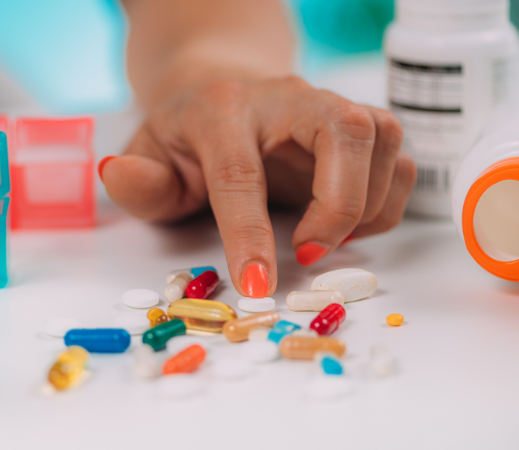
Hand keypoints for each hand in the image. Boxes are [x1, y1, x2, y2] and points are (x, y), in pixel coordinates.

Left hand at [99, 75, 415, 297]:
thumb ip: (140, 179)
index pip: (241, 171)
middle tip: (311, 252)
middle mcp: (286, 98)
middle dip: (340, 202)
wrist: (222, 94)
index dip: (249, 232)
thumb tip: (119, 176)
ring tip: (326, 239)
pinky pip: (400, 158)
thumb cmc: (186, 138)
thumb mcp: (149, 158)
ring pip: (383, 137)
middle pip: (343, 129)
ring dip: (368, 204)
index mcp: (222, 110)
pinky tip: (348, 224)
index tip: (258, 286)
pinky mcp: (360, 127)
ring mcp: (328, 106)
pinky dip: (386, 202)